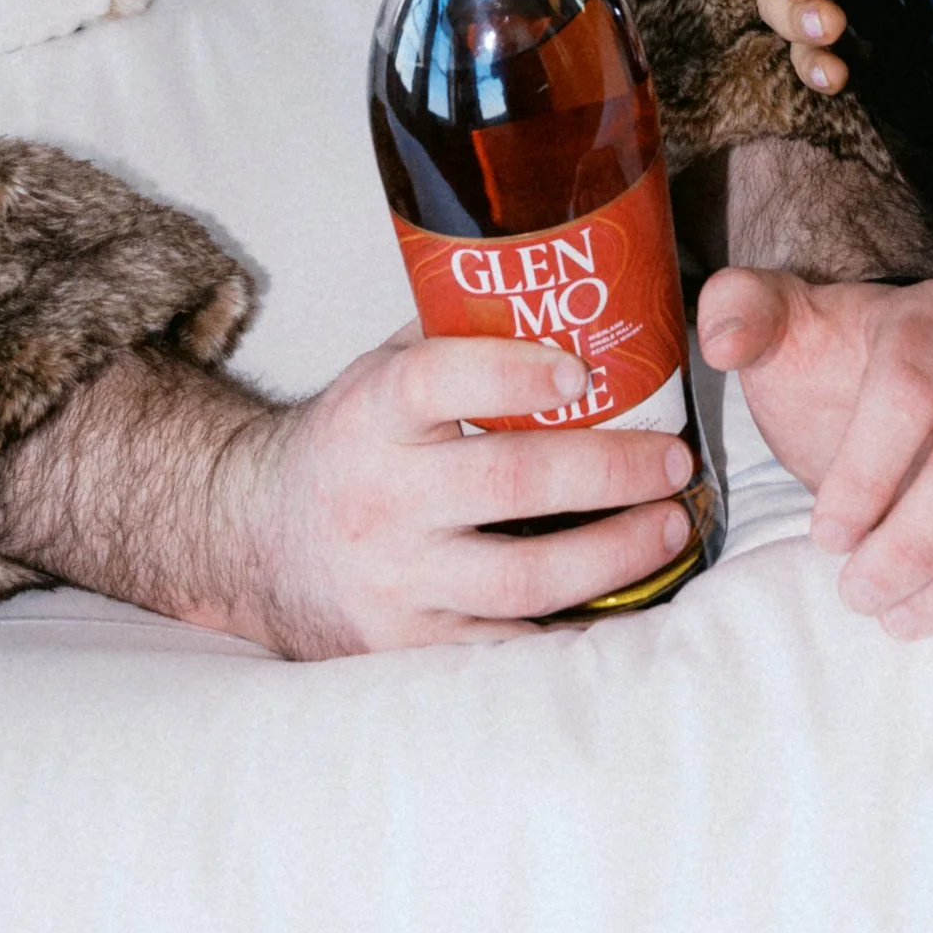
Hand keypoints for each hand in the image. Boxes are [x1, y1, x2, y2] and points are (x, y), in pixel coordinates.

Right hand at [17, 330, 702, 656]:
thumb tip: (564, 282)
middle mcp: (381, 499)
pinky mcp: (408, 650)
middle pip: (508, 484)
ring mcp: (394, 583)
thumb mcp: (380, 373)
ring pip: (520, 580)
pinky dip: (575, 626)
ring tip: (672, 525)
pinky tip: (629, 599)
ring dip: (612, 554)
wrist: (256, 542)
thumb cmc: (351, 440)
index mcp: (372, 415)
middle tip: (675, 458)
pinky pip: (507, 646)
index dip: (512, 373)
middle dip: (608, 471)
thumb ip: (456, 338)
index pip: (435, 381)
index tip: (583, 370)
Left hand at [699, 268, 932, 637]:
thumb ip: (741, 315)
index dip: (867, 471)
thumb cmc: (826, 369)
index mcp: (931, 318)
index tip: (824, 534)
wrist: (881, 384)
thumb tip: (723, 338)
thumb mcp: (776, 334)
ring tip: (902, 617)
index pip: (911, 387)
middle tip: (858, 594)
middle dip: (916, 544)